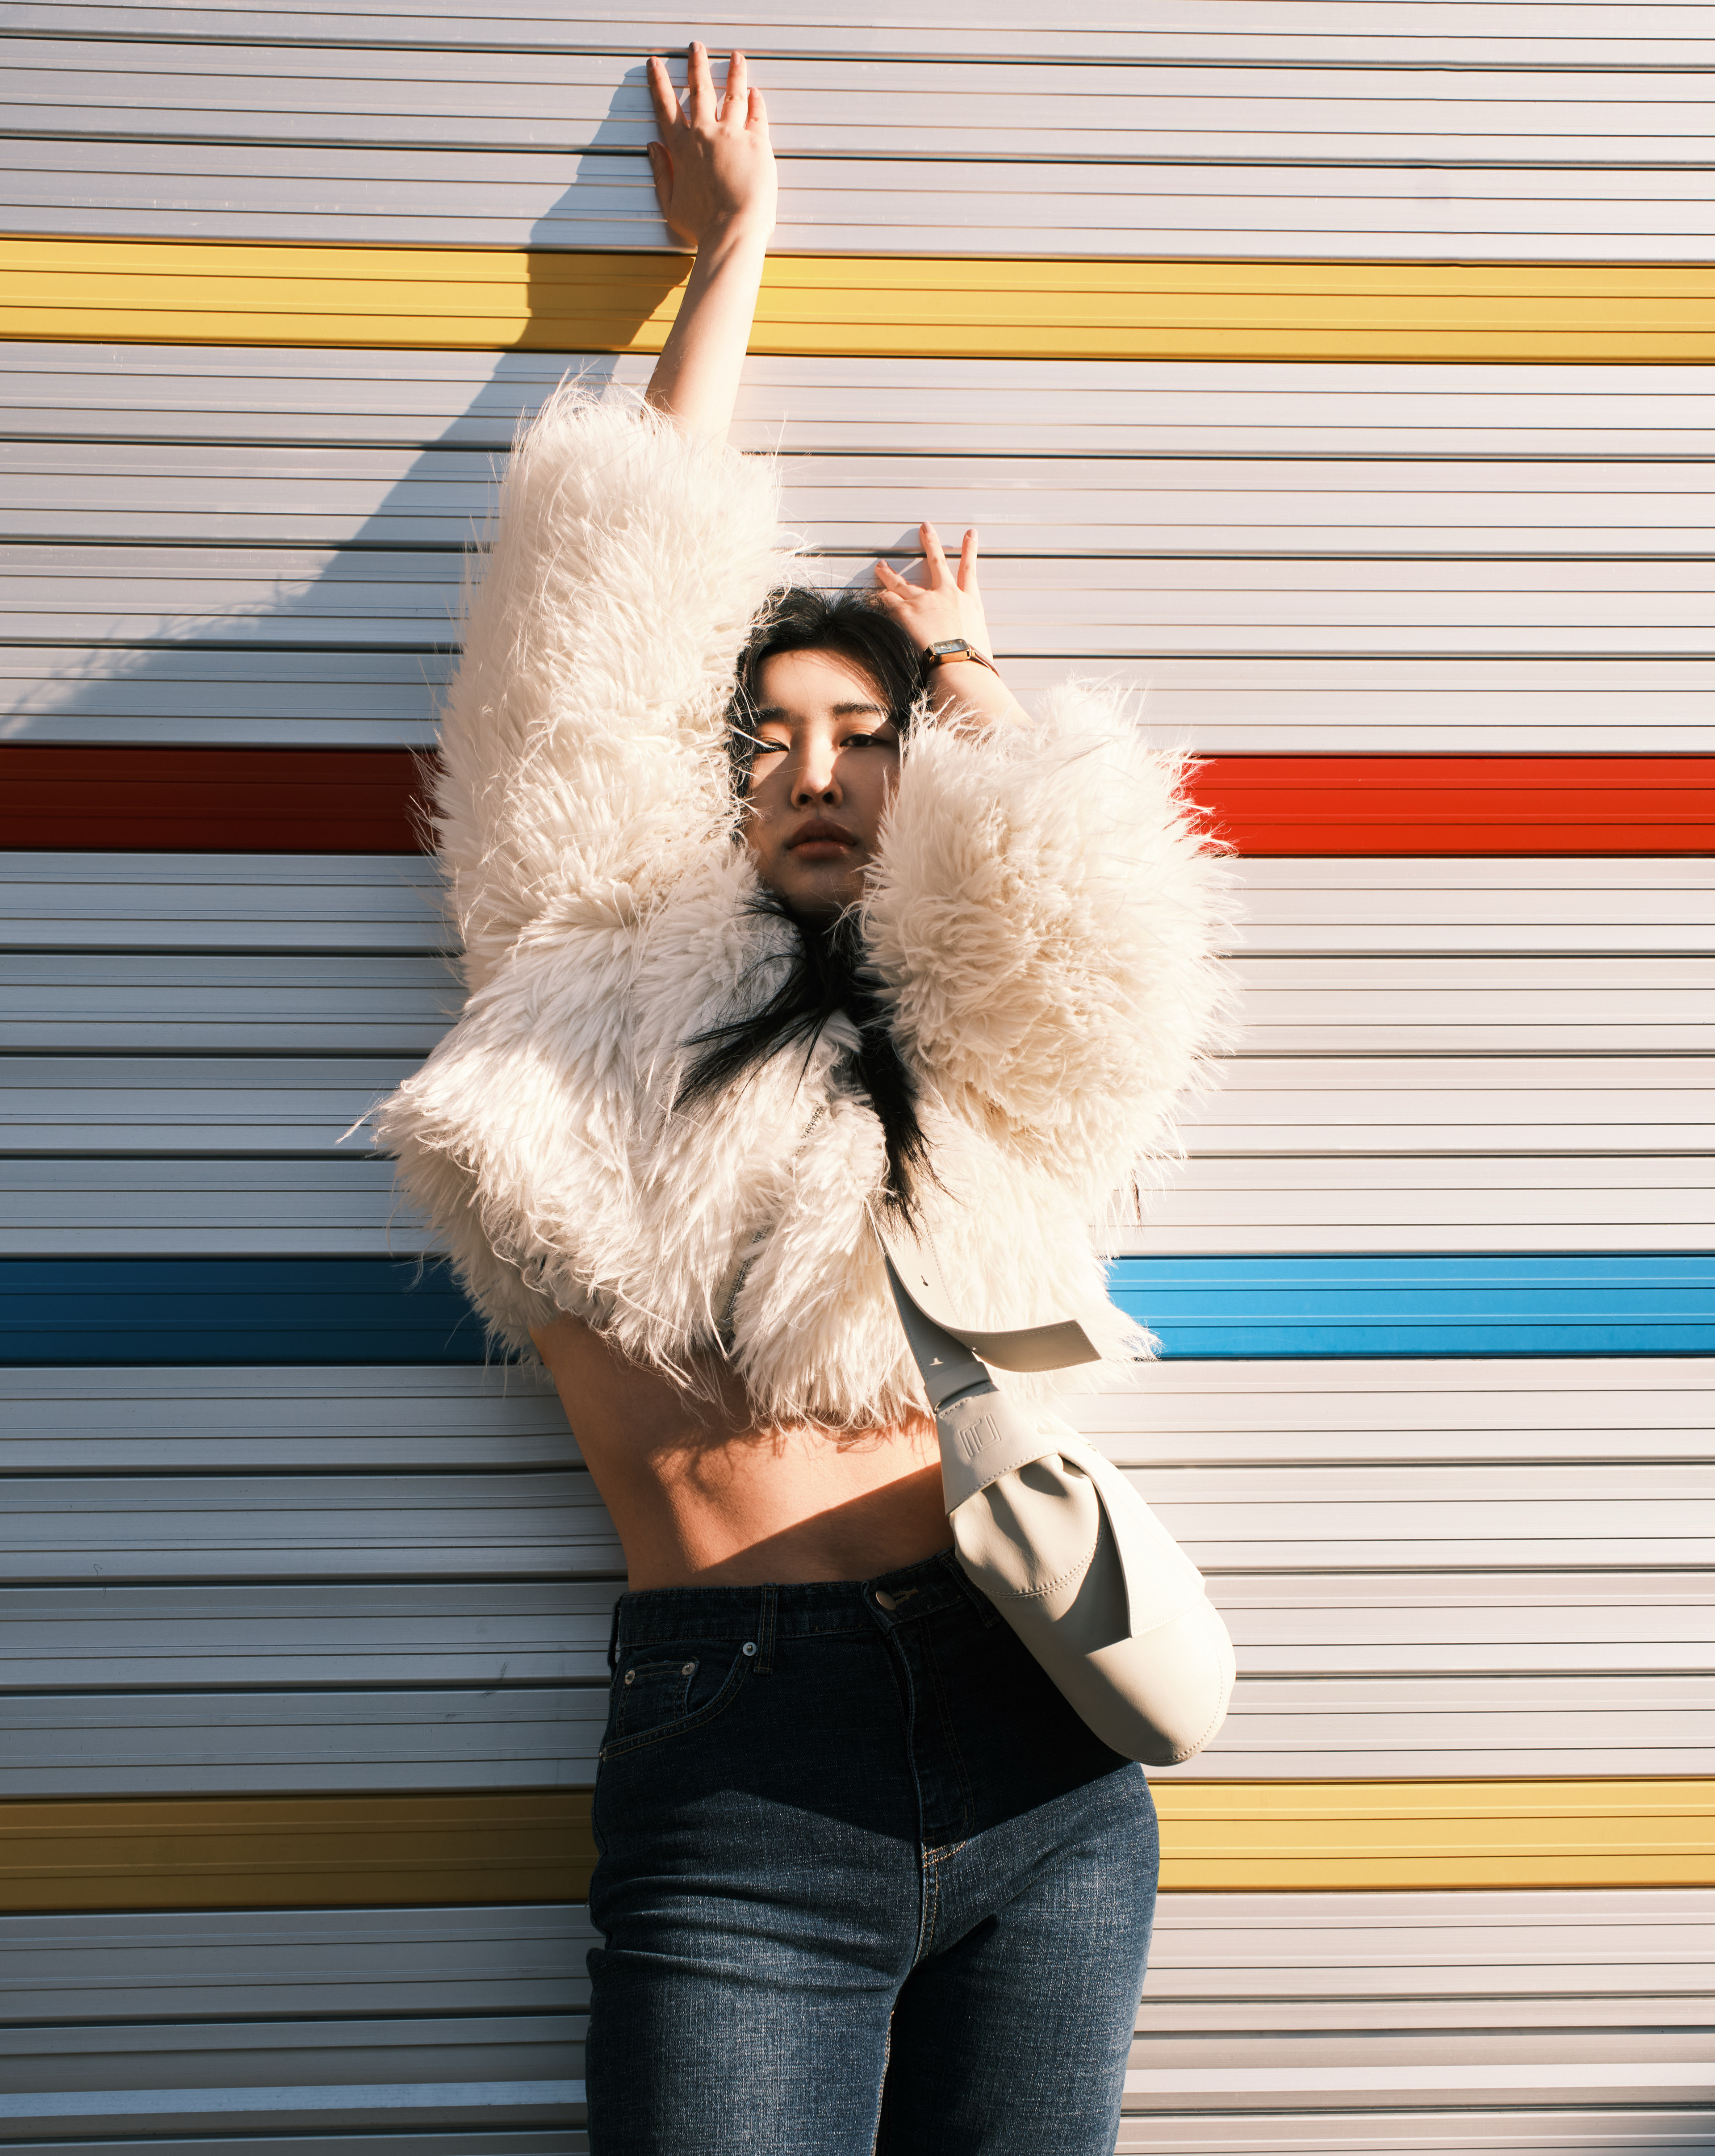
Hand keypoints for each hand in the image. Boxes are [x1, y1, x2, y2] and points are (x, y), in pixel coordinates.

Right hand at [646, 44, 775, 250]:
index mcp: (681, 150)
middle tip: (695, 47)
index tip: (655, 65)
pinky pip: (756, 113)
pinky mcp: (756, 142)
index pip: (665, 107)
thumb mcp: (671, 204)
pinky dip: (755, 100)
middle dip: (696, 64)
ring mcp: (732, 135)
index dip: (658, 83)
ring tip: (736, 57)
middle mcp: (705, 135)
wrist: (733, 231)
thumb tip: (651, 148)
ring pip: (732, 93)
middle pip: (699, 90)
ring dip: (733, 72)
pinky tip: (755, 91)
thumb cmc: (703, 227)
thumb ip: (661, 173)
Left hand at [873, 523, 994, 662]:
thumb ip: (973, 637)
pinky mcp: (906, 612)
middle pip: (936, 562)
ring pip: (901, 583)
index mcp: (969, 602)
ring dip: (889, 573)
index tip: (971, 534)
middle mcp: (946, 595)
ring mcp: (924, 601)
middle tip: (926, 527)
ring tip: (880, 565)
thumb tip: (971, 646)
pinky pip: (886, 602)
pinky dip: (876, 599)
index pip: (969, 570)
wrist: (960, 665)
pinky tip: (868, 596)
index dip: (970, 550)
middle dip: (931, 542)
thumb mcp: (981, 644)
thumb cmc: (974, 661)